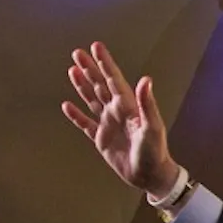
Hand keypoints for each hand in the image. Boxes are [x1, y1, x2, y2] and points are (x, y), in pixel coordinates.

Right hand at [62, 42, 178, 197]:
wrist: (150, 175)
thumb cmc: (155, 152)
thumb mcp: (153, 127)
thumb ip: (147, 104)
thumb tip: (146, 80)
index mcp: (128, 106)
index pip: (113, 80)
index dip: (105, 63)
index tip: (96, 46)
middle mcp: (117, 111)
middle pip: (99, 85)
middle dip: (89, 69)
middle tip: (77, 53)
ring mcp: (108, 124)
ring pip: (92, 100)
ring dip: (82, 86)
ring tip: (72, 70)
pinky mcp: (101, 139)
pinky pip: (85, 123)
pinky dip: (76, 115)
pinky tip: (67, 105)